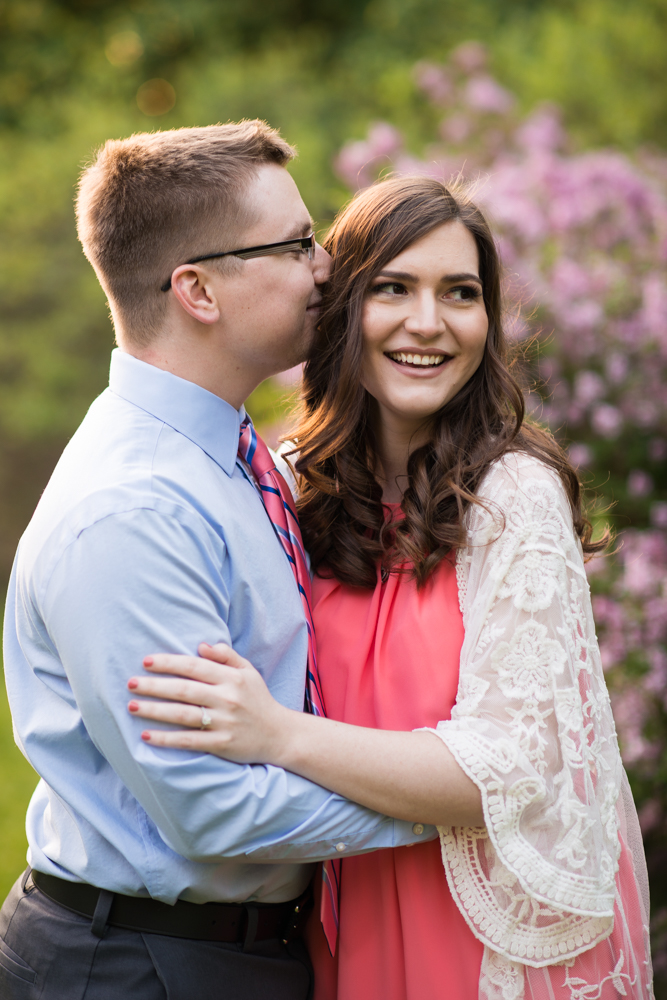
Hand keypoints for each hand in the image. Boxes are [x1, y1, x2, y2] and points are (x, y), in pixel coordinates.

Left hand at [127, 643, 293, 762]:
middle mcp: (227, 698)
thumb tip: (201, 645)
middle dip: (155, 685)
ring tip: (132, 706)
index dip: (170, 663)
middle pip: (184, 689)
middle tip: (130, 683)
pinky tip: (147, 736)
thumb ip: (226, 656)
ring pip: (183, 714)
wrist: (280, 735)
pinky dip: (167, 739)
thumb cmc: (259, 700)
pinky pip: (189, 741)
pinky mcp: (222, 744)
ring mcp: (224, 722)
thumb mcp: (248, 672)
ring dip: (155, 710)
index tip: (146, 661)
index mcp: (232, 678)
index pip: (195, 666)